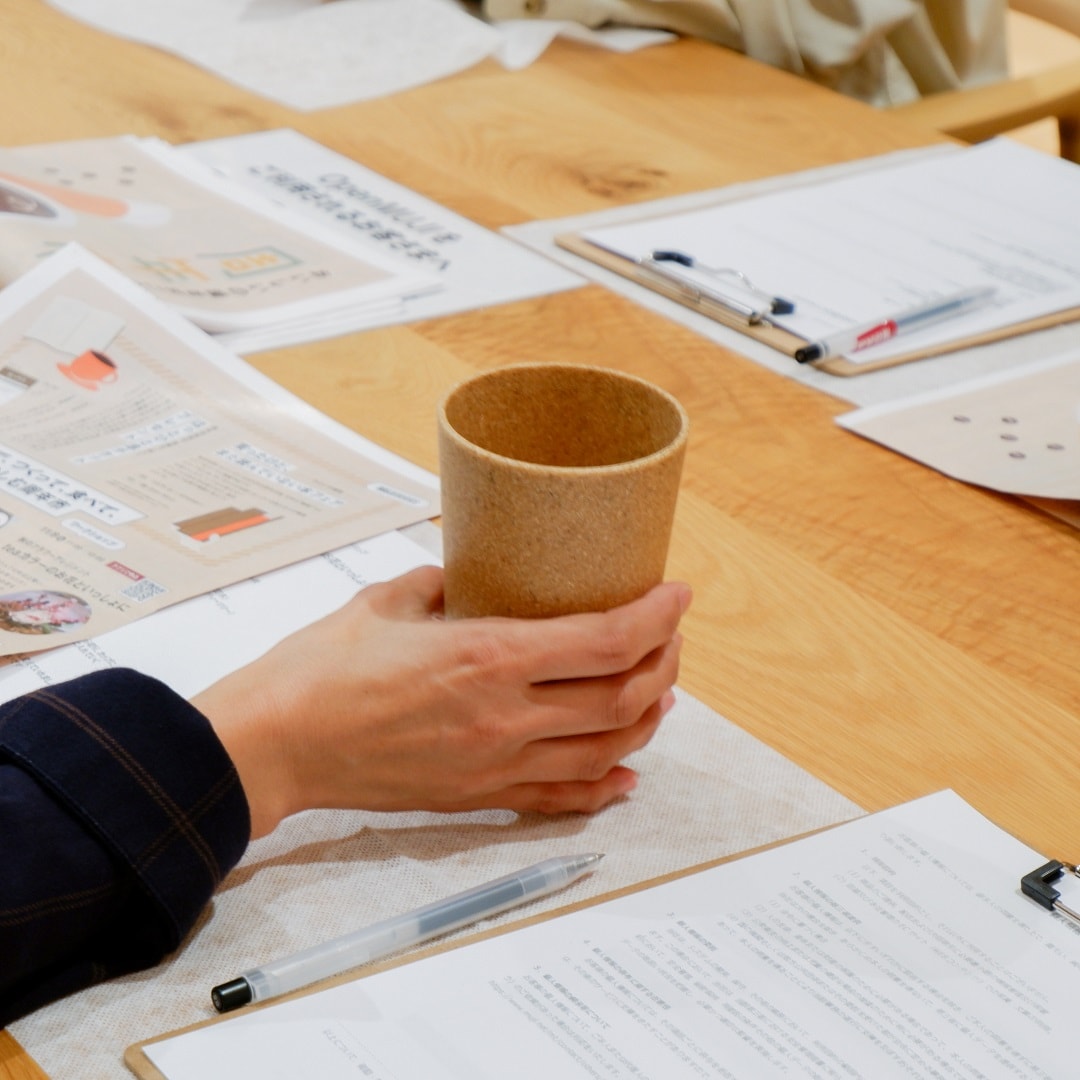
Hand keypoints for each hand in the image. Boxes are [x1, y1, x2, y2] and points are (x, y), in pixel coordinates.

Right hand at [193, 566, 689, 837]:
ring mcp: (495, 764)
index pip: (605, 641)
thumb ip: (443, 583)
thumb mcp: (388, 600)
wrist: (275, 745)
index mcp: (487, 656)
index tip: (678, 595)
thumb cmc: (320, 668)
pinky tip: (626, 775)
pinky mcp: (477, 797)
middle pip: (622, 698)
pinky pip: (559, 799)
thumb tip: (470, 575)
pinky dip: (603, 788)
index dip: (656, 618)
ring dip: (647, 720)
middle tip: (671, 637)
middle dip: (665, 664)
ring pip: (605, 751)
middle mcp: (505, 716)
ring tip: (660, 692)